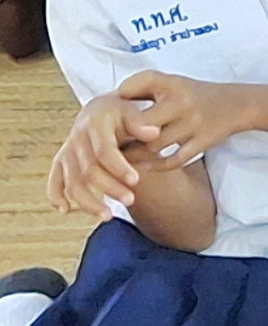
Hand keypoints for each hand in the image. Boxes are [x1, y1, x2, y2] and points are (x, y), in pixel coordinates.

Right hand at [48, 93, 150, 214]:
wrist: (99, 109)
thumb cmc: (121, 113)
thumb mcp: (133, 111)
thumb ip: (142, 124)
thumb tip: (154, 133)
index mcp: (95, 124)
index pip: (105, 151)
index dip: (119, 167)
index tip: (136, 180)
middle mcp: (77, 139)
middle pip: (89, 170)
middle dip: (109, 188)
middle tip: (130, 200)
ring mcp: (66, 152)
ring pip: (72, 182)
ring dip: (88, 201)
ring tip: (108, 216)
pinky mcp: (60, 163)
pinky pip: (54, 182)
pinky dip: (56, 196)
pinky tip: (65, 210)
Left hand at [110, 72, 250, 169]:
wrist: (236, 104)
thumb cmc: (194, 95)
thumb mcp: (172, 83)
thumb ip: (143, 87)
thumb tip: (109, 99)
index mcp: (174, 84)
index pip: (143, 82)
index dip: (122, 95)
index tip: (110, 109)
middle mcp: (183, 102)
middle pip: (143, 124)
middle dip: (124, 136)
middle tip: (108, 146)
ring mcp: (194, 123)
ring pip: (154, 146)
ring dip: (135, 156)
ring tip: (121, 160)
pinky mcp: (203, 142)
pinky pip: (174, 160)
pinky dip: (156, 165)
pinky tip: (145, 165)